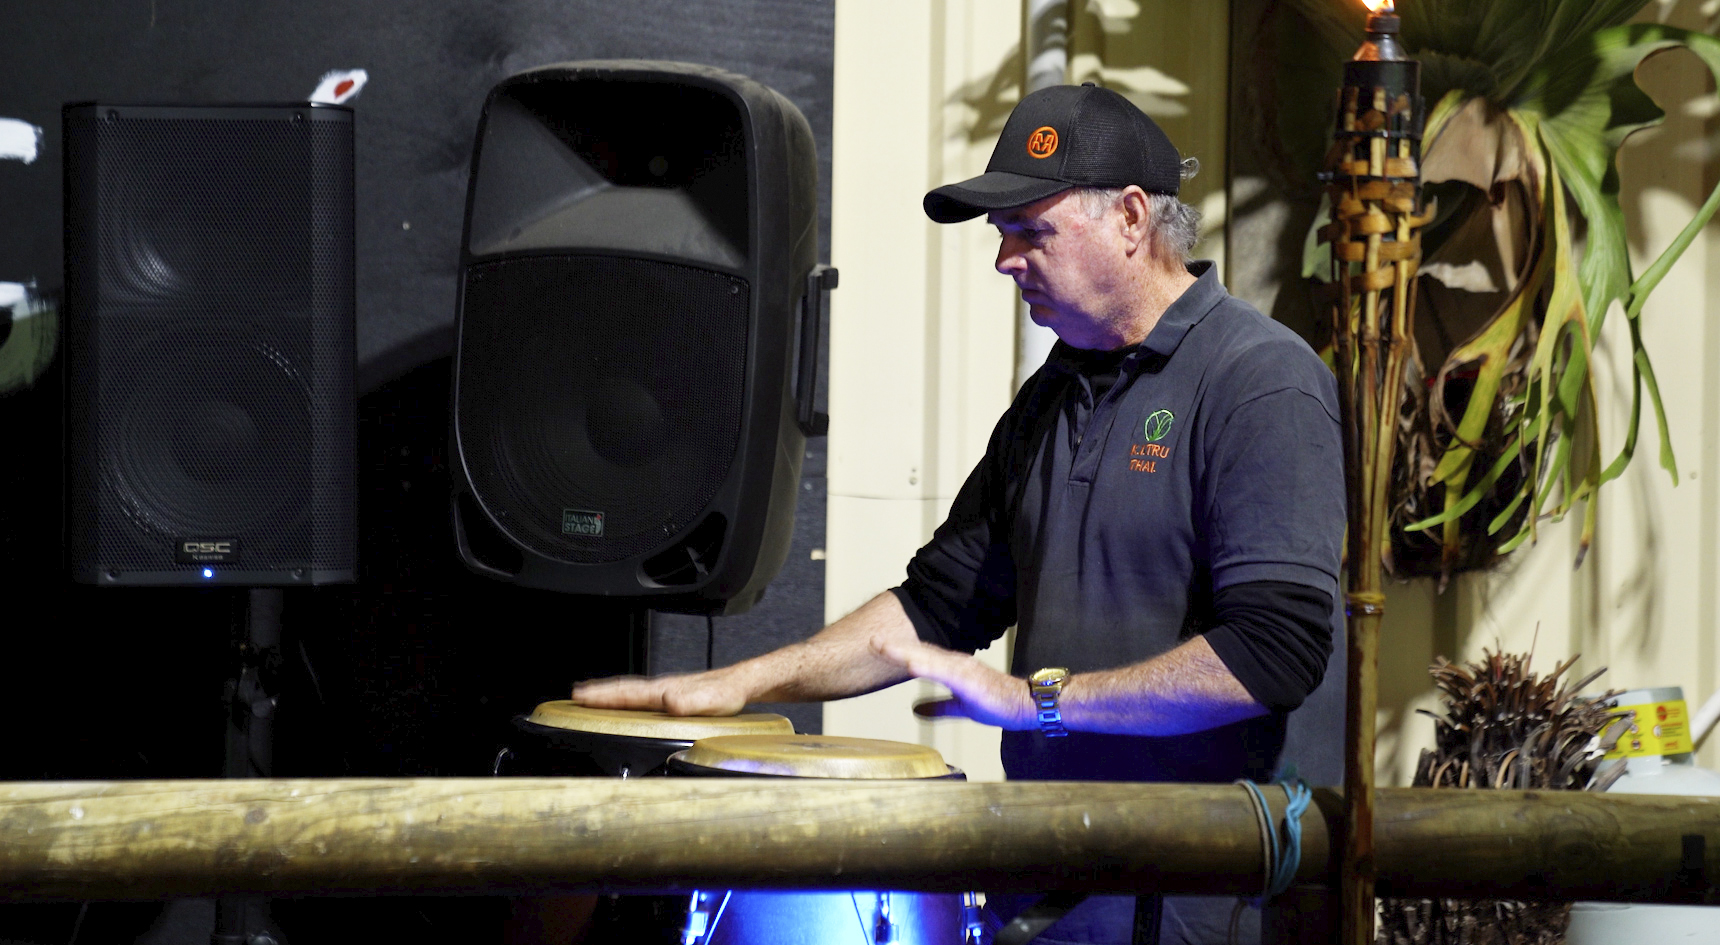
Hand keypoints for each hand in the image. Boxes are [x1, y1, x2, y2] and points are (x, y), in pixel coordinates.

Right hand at [570, 668, 749, 716]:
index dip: (603, 696)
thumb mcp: (711, 701)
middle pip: (624, 689)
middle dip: (598, 692)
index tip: (579, 697)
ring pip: (631, 690)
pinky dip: (626, 695)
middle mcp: (662, 688)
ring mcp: (666, 689)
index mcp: (664, 690)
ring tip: (591, 694)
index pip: (628, 694)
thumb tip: (668, 702)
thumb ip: (690, 701)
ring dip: (609, 692)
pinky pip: (642, 694)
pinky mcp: (673, 695)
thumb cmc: (727, 694)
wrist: (741, 683)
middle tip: (574, 695)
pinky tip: (626, 700)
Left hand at [869, 635, 1035, 729]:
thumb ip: (938, 707)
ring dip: (904, 651)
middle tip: (870, 640)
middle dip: (894, 646)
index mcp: (952, 668)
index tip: (877, 646)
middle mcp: (955, 663)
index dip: (898, 651)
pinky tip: (911, 664)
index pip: (920, 656)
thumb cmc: (997, 703)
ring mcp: (962, 670)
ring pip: (928, 658)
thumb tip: (915, 710)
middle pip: (919, 652)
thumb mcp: (960, 707)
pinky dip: (927, 667)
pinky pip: (945, 673)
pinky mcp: (970, 680)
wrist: (1026, 705)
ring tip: (882, 647)